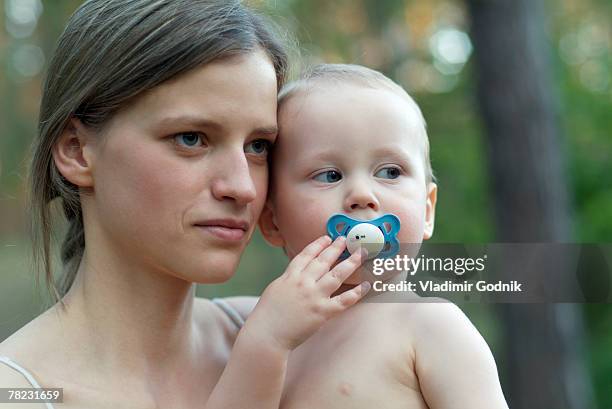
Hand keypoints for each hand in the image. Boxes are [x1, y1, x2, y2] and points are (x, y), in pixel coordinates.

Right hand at [244, 235, 369, 350]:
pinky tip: (367, 285)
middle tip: (345, 239)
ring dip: (351, 262)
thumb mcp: (275, 288)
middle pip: (324, 260)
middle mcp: (303, 282)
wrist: (267, 334)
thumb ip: (289, 279)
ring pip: (337, 275)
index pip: (306, 255)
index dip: (318, 245)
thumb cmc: (267, 314)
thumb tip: (298, 273)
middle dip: (336, 248)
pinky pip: (344, 300)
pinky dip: (357, 292)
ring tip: (361, 253)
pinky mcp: (323, 312)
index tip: (327, 238)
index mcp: (290, 276)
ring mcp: (314, 296)